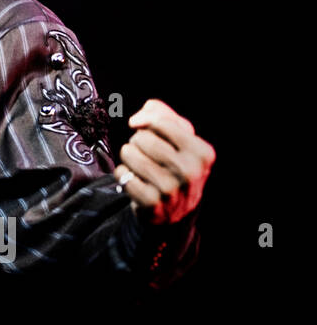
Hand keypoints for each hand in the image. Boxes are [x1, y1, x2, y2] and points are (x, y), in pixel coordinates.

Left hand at [119, 98, 213, 224]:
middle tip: (149, 155)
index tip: (153, 134)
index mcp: (202, 153)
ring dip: (129, 158)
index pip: (161, 122)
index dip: (149, 124)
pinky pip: (121, 173)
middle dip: (138, 142)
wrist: (176, 210)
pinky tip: (136, 181)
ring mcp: (170, 189)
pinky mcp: (150, 202)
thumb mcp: (178, 136)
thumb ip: (160, 114)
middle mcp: (190, 171)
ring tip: (141, 167)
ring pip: (128, 153)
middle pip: (142, 137)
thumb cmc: (174, 163)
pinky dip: (123, 174)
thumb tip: (136, 120)